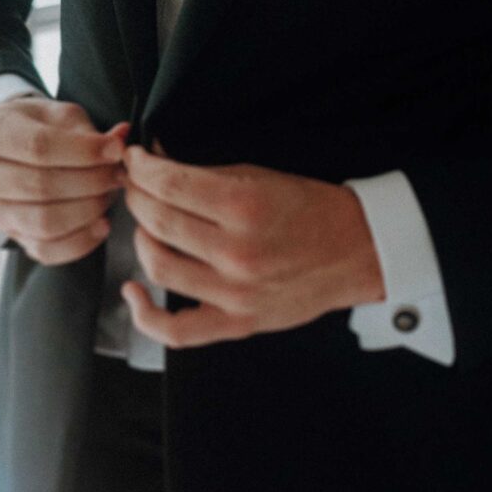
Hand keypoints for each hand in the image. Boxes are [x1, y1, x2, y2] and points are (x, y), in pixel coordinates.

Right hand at [0, 97, 126, 264]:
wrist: (6, 149)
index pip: (39, 148)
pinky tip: (101, 224)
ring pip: (44, 223)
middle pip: (42, 187)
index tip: (115, 151)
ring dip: (87, 211)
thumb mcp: (56, 115)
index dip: (84, 152)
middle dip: (91, 182)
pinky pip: (46, 250)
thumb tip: (120, 141)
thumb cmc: (35, 126)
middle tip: (118, 174)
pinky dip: (80, 242)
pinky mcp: (9, 236)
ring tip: (109, 195)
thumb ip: (86, 129)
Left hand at [120, 147, 385, 348]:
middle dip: (137, 196)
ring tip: (145, 224)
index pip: (170, 185)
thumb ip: (207, 174)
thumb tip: (159, 164)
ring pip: (159, 267)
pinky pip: (177, 330)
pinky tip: (133, 291)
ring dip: (141, 239)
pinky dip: (145, 315)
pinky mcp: (237, 324)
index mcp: (245, 206)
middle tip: (134, 184)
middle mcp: (236, 252)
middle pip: (159, 222)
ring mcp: (234, 294)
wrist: (358, 250)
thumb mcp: (262, 176)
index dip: (142, 169)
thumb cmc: (311, 208)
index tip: (134, 161)